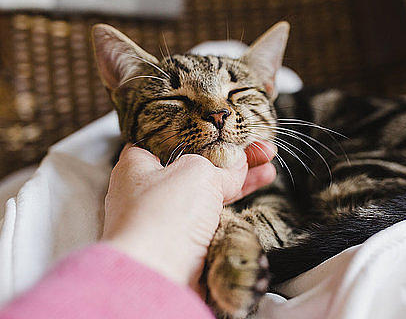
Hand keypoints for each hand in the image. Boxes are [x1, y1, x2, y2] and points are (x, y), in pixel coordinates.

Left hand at [101, 142, 276, 290]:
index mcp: (136, 165)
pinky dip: (233, 204)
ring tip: (268, 169)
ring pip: (206, 192)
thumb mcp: (197, 172)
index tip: (227, 130)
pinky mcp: (181, 242)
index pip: (170, 140)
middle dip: (230, 158)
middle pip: (194, 166)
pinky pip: (210, 216)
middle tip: (258, 149)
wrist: (156, 275)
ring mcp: (165, 218)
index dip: (203, 133)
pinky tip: (255, 190)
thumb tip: (238, 162)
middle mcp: (146, 190)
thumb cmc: (161, 216)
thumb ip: (220, 164)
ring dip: (238, 180)